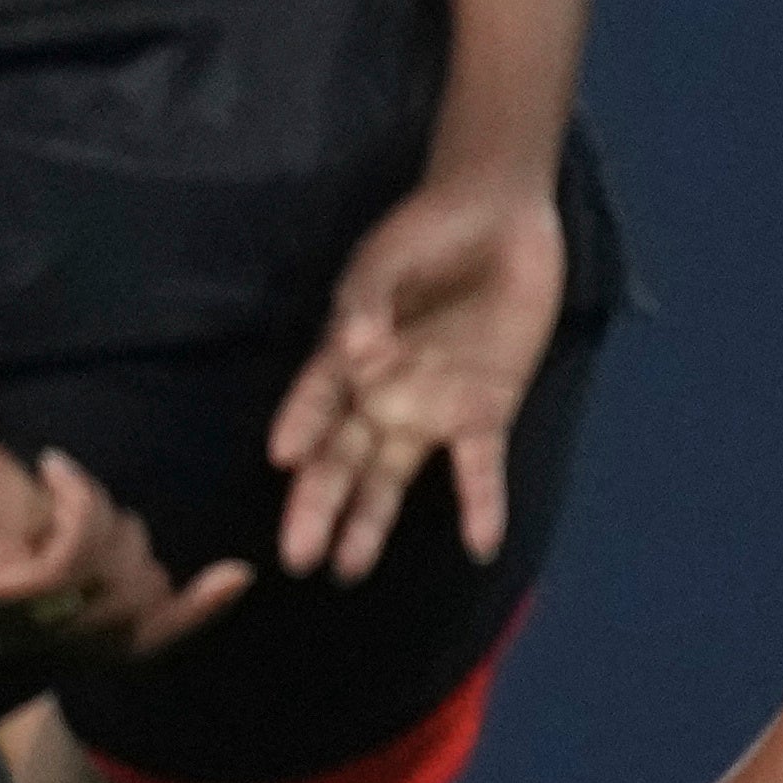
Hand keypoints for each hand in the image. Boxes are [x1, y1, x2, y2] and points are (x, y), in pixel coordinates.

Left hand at [0, 380, 248, 667]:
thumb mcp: (43, 518)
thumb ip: (94, 552)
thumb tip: (156, 575)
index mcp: (39, 630)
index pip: (136, 648)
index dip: (192, 619)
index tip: (237, 575)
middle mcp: (19, 641)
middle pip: (133, 617)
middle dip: (134, 548)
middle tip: (93, 502)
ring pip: (105, 587)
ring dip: (103, 520)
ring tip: (64, 484)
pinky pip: (66, 563)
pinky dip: (77, 506)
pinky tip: (55, 467)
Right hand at [266, 165, 568, 580]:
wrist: (499, 214)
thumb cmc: (428, 229)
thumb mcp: (386, 257)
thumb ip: (369, 299)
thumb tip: (357, 350)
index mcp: (347, 353)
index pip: (315, 399)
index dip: (300, 425)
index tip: (284, 459)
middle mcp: (381, 391)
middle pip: (341, 456)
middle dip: (318, 505)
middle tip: (298, 555)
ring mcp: (431, 406)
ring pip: (392, 475)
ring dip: (371, 521)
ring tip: (349, 567)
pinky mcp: (485, 410)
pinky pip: (479, 467)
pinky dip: (480, 505)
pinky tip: (480, 543)